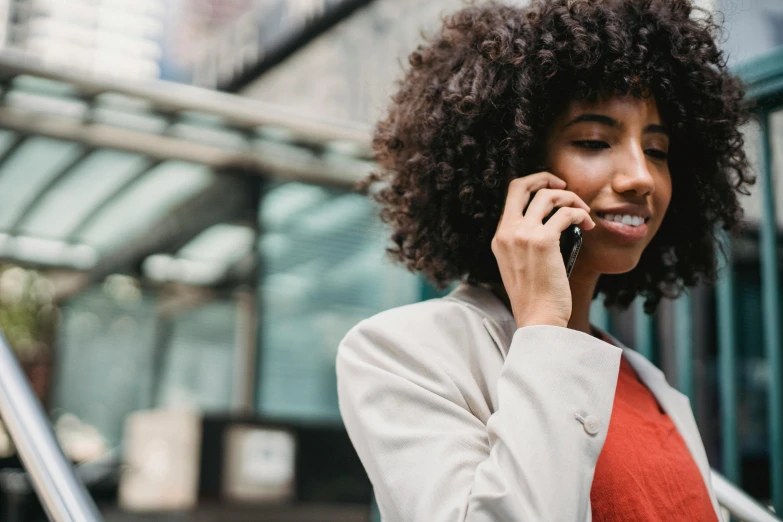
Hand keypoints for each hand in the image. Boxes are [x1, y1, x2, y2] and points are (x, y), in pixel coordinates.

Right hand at [491, 172, 595, 328]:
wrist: (538, 319)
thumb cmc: (535, 298)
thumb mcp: (519, 265)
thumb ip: (525, 242)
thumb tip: (552, 221)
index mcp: (500, 238)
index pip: (512, 196)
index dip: (533, 186)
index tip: (552, 192)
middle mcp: (507, 232)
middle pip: (522, 185)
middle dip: (545, 177)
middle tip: (565, 185)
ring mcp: (523, 235)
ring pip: (548, 195)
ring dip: (571, 198)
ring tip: (584, 213)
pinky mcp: (543, 241)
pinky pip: (567, 213)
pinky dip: (581, 214)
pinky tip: (588, 226)